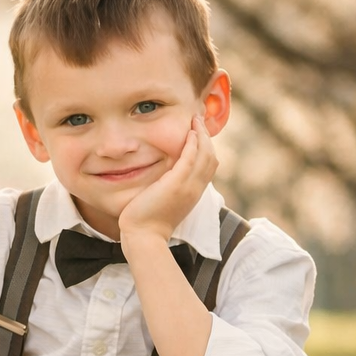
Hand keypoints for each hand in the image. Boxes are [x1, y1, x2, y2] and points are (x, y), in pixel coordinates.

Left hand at [118, 114, 217, 243]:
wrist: (144, 235)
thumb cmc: (148, 221)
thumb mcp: (165, 201)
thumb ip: (169, 187)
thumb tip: (165, 176)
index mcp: (193, 193)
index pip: (209, 166)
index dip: (207, 148)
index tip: (199, 133)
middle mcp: (195, 189)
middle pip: (211, 158)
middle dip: (207, 137)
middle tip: (199, 120)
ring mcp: (188, 187)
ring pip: (205, 155)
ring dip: (202, 135)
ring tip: (196, 120)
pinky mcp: (177, 184)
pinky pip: (191, 159)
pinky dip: (193, 144)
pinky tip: (190, 132)